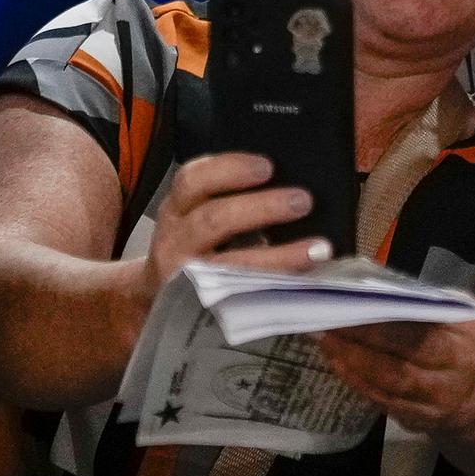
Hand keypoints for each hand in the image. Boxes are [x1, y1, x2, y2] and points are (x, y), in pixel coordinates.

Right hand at [146, 149, 328, 283]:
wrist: (156, 301)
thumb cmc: (193, 248)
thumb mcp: (194, 216)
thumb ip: (228, 199)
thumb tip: (292, 187)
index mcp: (177, 209)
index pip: (193, 180)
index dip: (229, 169)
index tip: (267, 166)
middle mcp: (176, 240)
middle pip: (213, 220)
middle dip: (261, 208)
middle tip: (303, 200)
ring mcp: (186, 278)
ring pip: (230, 266)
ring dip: (278, 256)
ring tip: (318, 249)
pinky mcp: (201, 309)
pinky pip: (241, 299)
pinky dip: (275, 290)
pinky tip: (305, 283)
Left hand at [312, 316, 474, 433]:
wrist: (474, 391)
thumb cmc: (452, 342)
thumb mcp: (450, 316)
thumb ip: (420, 302)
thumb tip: (368, 286)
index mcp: (464, 331)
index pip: (421, 321)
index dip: (383, 316)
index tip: (352, 301)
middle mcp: (457, 366)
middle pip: (407, 352)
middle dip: (363, 339)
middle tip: (329, 322)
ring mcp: (439, 397)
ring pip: (392, 381)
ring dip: (354, 361)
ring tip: (327, 342)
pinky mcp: (420, 418)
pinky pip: (384, 400)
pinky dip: (358, 382)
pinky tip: (338, 365)